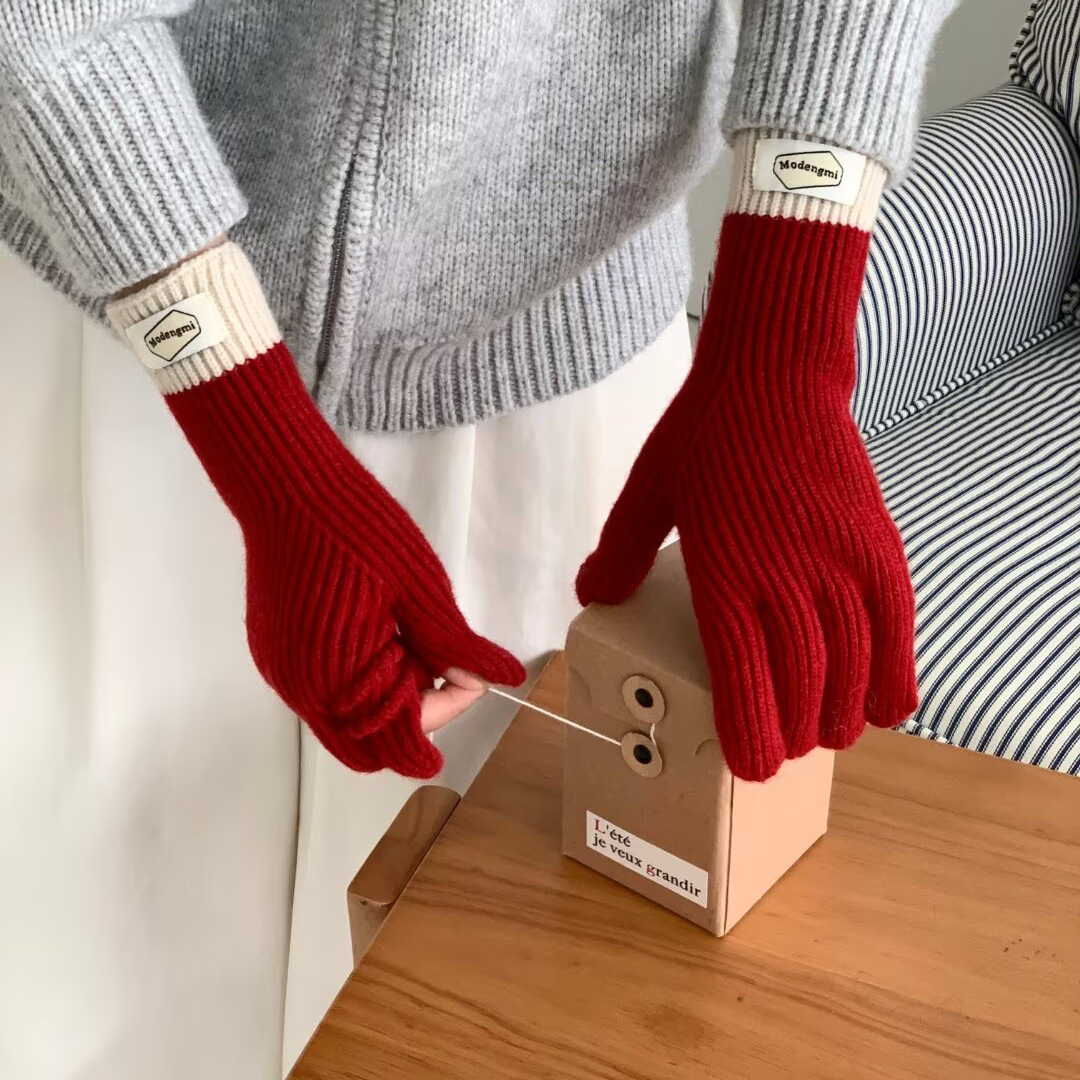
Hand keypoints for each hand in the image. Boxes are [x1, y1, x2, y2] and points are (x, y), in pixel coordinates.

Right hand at [107, 244, 524, 778]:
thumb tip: (501, 678)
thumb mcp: (421, 587)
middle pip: (369, 746)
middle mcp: (301, 689)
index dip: (447, 713)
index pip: (400, 739)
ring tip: (413, 643)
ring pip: (343, 723)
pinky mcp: (274, 654)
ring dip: (385, 701)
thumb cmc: (358, 528)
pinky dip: (357, 684)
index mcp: (339, 678)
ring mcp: (282, 672)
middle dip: (414, 720)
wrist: (288, 485)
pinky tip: (380, 636)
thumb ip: (457, 645)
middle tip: (447, 669)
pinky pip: (321, 694)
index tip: (474, 678)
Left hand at [577, 212, 916, 780]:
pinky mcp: (878, 546)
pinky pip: (897, 629)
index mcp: (723, 573)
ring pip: (853, 667)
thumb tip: (592, 598)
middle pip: (803, 684)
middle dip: (795, 733)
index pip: (742, 680)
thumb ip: (619, 552)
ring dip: (843, 715)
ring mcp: (840, 561)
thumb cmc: (706, 434)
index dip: (752, 734)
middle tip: (786, 750)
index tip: (751, 766)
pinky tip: (887, 706)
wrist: (775, 374)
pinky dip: (895, 675)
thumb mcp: (647, 491)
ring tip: (830, 735)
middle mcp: (786, 576)